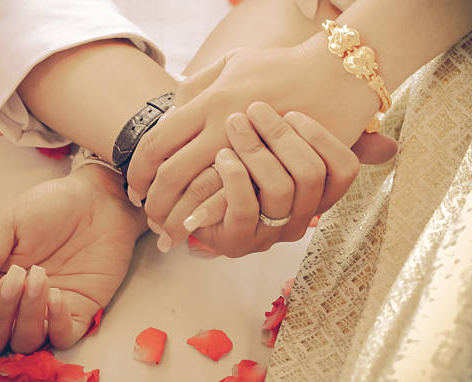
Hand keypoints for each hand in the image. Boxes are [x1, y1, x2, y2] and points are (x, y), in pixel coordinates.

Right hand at [0, 165, 144, 352]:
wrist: (99, 199)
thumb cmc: (52, 205)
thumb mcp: (7, 221)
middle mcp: (21, 300)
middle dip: (2, 313)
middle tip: (19, 278)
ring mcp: (50, 309)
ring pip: (27, 340)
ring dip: (28, 316)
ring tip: (41, 279)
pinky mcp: (81, 310)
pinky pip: (63, 336)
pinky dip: (56, 324)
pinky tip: (57, 295)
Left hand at [127, 39, 395, 235]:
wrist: (337, 72)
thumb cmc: (279, 67)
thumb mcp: (233, 63)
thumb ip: (198, 86)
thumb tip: (169, 111)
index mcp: (211, 99)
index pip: (156, 142)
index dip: (138, 169)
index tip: (134, 187)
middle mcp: (225, 125)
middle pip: (170, 172)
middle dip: (154, 200)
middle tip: (147, 215)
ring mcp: (251, 151)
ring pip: (198, 191)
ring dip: (178, 214)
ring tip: (167, 229)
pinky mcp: (275, 172)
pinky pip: (239, 199)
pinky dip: (211, 215)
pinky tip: (195, 228)